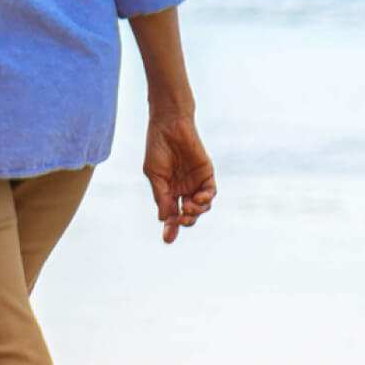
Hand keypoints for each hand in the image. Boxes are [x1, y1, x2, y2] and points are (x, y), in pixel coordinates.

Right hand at [143, 113, 215, 243]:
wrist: (169, 124)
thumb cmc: (157, 147)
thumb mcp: (154, 174)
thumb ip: (161, 196)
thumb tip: (164, 219)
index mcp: (168, 190)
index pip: (171, 214)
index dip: (170, 227)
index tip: (167, 240)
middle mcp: (183, 189)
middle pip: (188, 214)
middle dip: (185, 222)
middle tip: (181, 220)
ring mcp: (195, 182)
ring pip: (201, 207)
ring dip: (195, 211)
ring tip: (186, 206)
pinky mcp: (207, 173)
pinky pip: (210, 192)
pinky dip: (206, 199)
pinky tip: (198, 198)